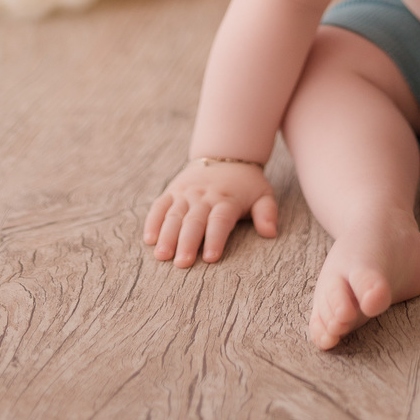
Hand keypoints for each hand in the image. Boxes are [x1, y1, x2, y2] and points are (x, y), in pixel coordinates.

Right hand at [144, 159, 277, 267]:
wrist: (226, 155)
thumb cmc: (246, 184)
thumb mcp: (263, 194)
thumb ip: (267, 213)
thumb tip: (270, 233)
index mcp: (227, 199)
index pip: (220, 220)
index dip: (216, 238)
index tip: (211, 258)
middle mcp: (204, 196)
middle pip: (194, 220)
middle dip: (187, 242)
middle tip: (182, 264)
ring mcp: (186, 193)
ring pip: (174, 214)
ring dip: (167, 235)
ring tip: (162, 256)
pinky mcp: (172, 191)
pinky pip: (160, 205)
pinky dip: (153, 221)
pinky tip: (149, 239)